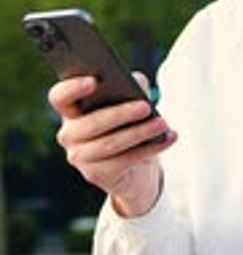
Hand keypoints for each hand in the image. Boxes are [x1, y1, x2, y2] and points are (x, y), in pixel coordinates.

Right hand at [48, 74, 176, 217]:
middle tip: (146, 107)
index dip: (72, 88)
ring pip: (110, 143)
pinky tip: (168, 138)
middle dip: (121, 114)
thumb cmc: (128, 123)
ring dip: (140, 132)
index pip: (60, 97)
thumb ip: (130, 85)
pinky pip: (124, 161)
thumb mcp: (130, 100)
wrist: (134, 167)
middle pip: (91, 123)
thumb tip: (136, 82)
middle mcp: (69, 134)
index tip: (94, 80)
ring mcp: (79, 157)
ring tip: (162, 123)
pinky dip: (149, 149)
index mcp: (71, 110)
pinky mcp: (95, 174)